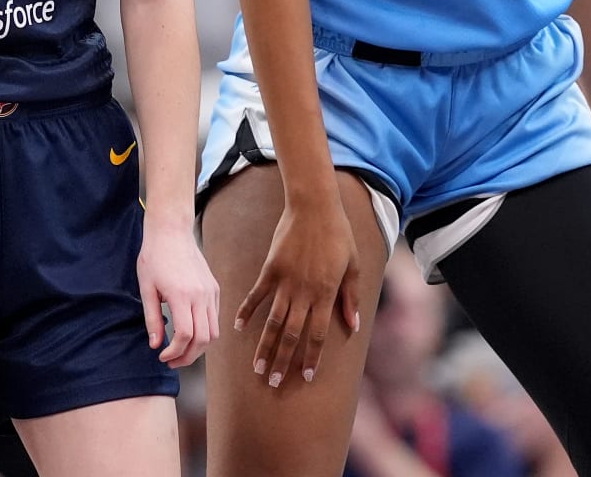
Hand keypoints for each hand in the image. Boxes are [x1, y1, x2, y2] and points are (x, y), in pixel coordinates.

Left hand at [137, 213, 219, 367]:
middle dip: (188, 356)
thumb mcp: (146, 288)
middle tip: (172, 361)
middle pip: (203, 339)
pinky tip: (190, 331)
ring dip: (199, 347)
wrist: (171, 231)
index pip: (185, 336)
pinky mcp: (215, 288)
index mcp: (182, 295)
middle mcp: (201, 295)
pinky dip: (205, 331)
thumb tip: (155, 345)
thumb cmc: (154, 257)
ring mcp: (211, 291)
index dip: (174, 353)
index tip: (162, 356)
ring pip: (214, 331)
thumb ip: (152, 319)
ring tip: (182, 350)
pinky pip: (215, 317)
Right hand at [236, 197, 361, 388]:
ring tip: (257, 368)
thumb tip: (352, 326)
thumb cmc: (338, 235)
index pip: (317, 334)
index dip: (311, 357)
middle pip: (291, 335)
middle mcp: (304, 292)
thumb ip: (350, 297)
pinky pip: (256, 295)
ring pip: (272, 322)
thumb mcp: (353, 266)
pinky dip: (246, 311)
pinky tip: (237, 328)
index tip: (305, 377)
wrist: (314, 206)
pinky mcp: (270, 269)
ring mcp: (285, 281)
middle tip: (274, 383)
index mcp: (325, 294)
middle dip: (283, 361)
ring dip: (265, 346)